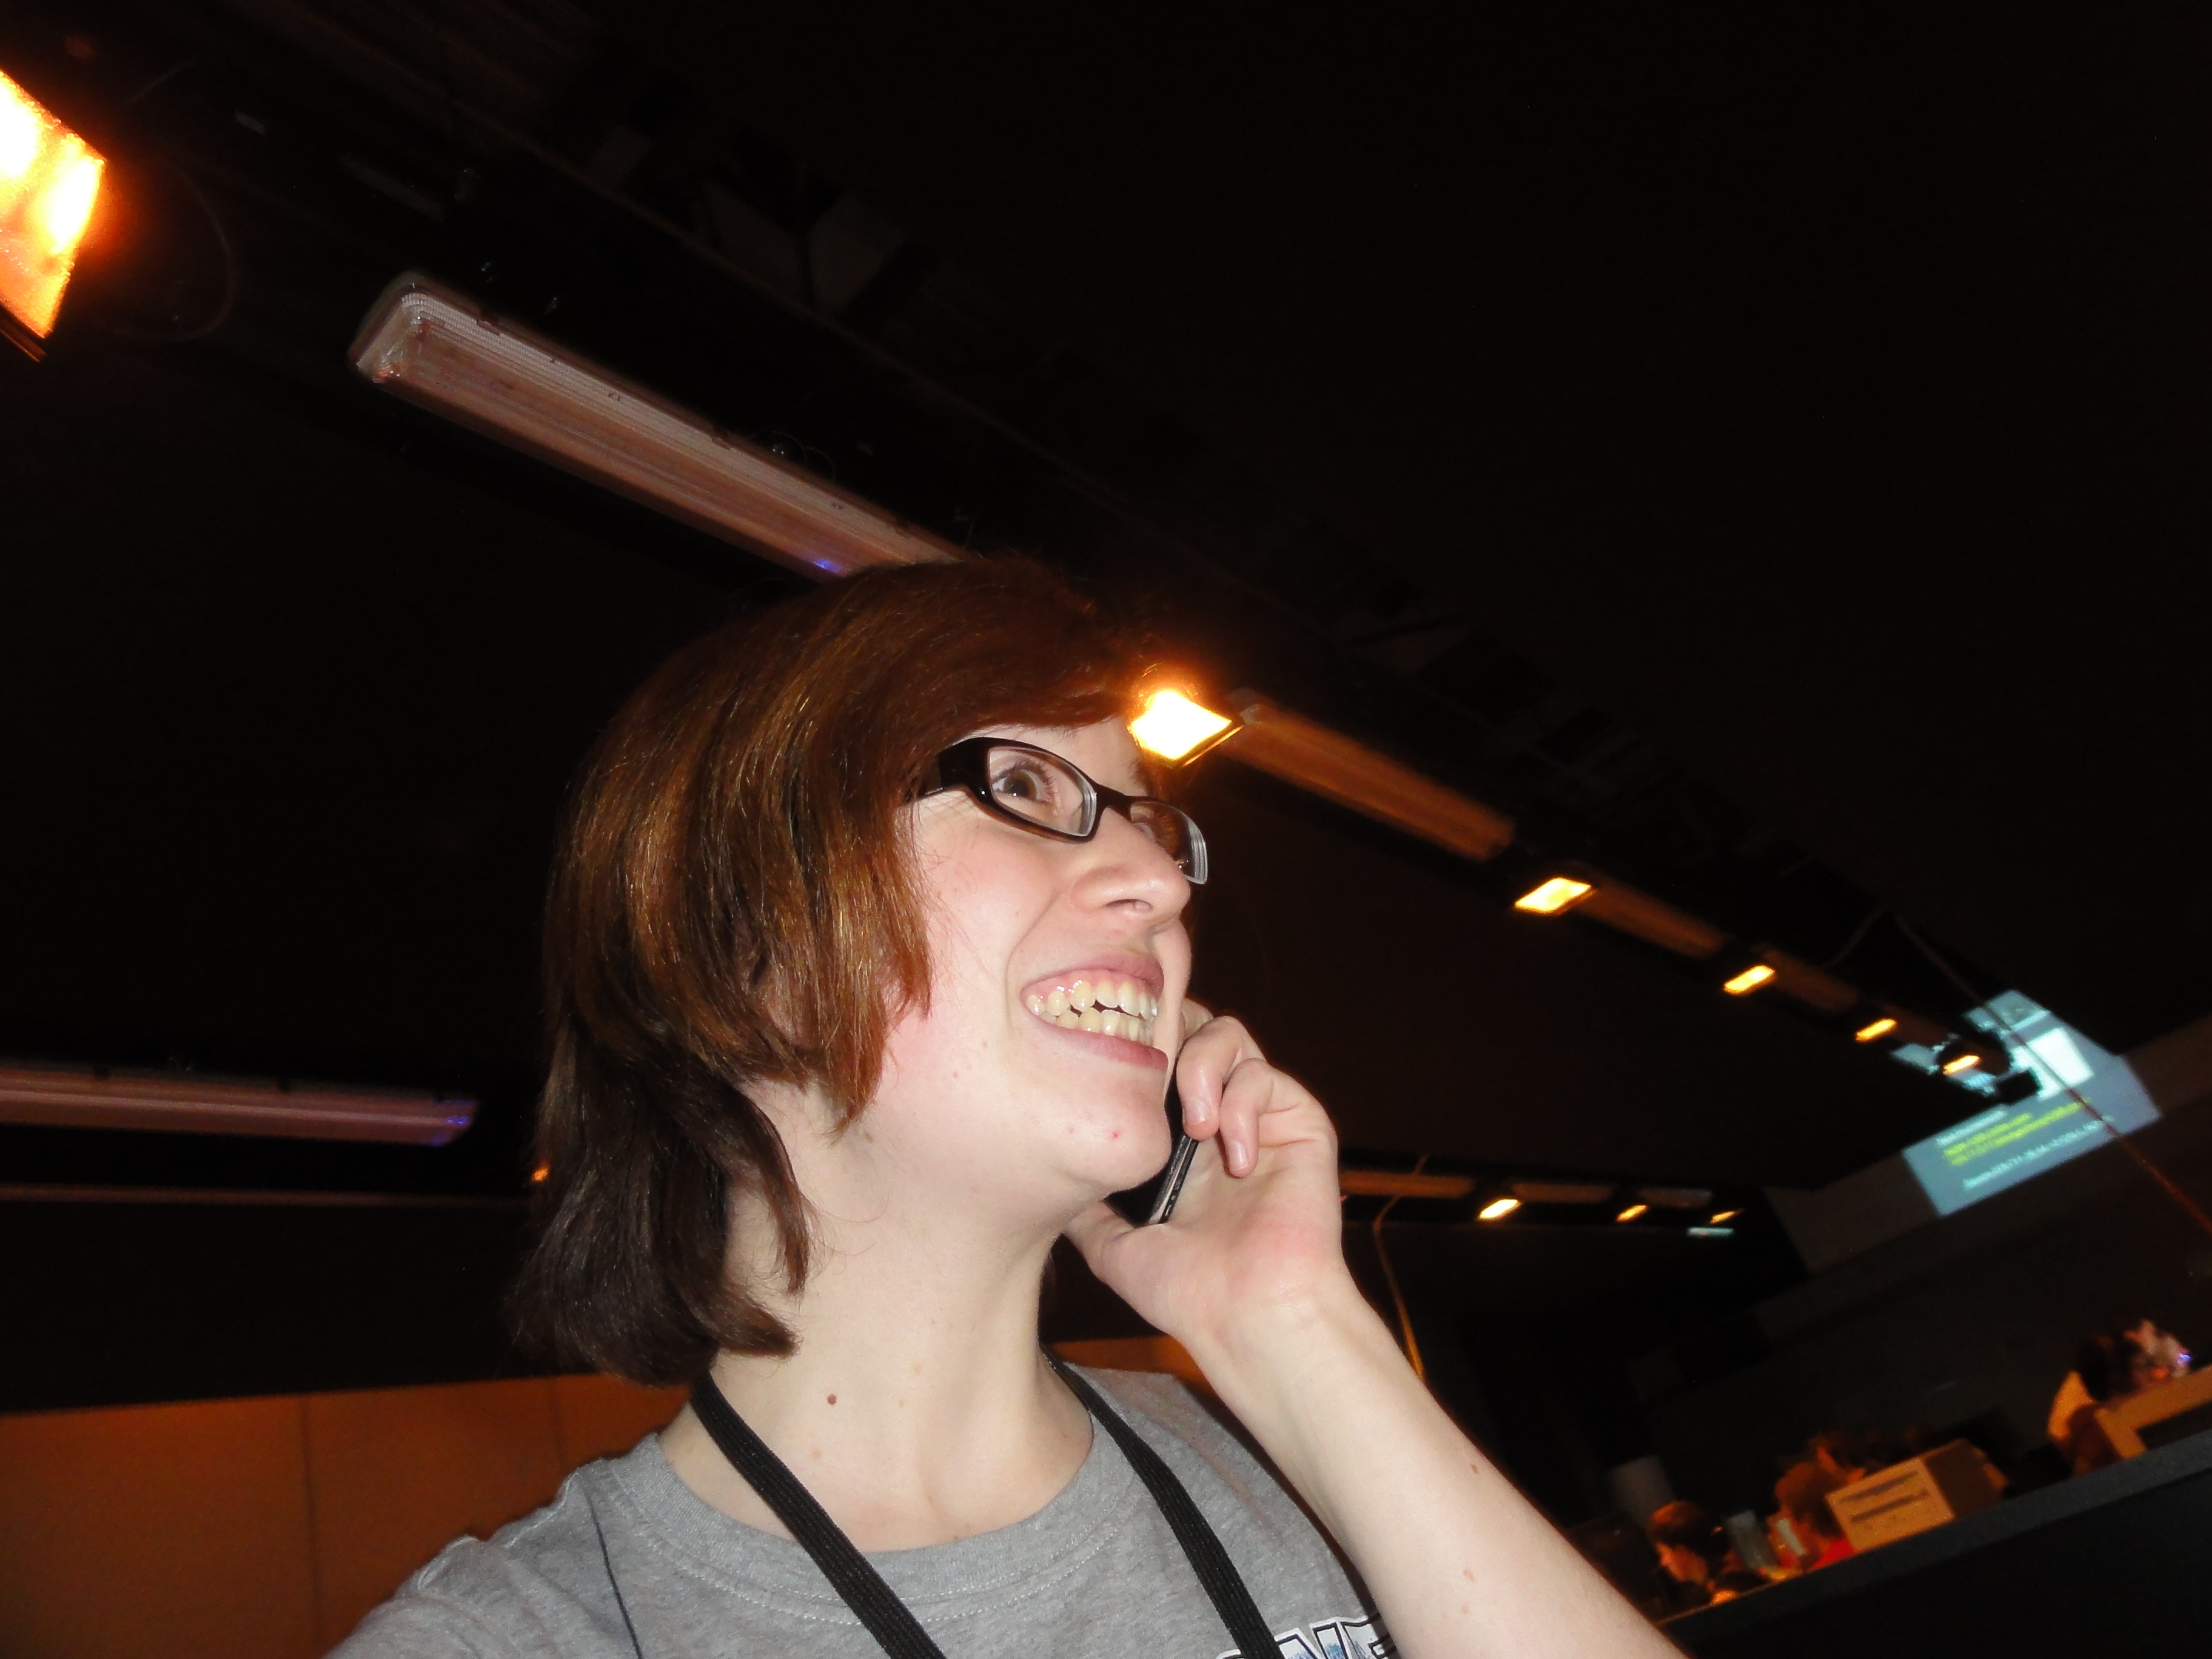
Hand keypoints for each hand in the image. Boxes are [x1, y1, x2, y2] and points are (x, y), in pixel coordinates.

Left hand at [1065, 1004, 1354, 1354]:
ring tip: (1195, 1128)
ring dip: (1203, 1069)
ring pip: (1229, 1035)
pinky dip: (1245, 1106)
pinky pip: (1267, 1076)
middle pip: (1190, 1026)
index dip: (1130, 1046)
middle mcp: (1218, 1118)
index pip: (1154, 1059)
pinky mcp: (1301, 1122)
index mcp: (1175, 1141)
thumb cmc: (1187, 1292)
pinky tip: (1236, 1159)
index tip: (1104, 1066)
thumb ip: (1084, 1206)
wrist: (1248, 1317)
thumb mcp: (1111, 1244)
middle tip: (1149, 1078)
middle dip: (1166, 1036)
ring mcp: (1260, 1117)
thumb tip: (1044, 1172)